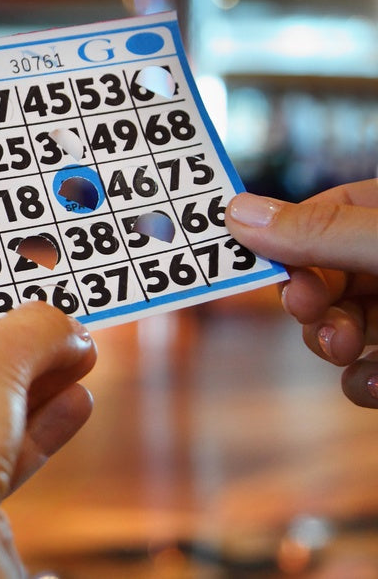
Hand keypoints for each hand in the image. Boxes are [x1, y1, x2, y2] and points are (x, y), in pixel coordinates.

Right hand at [226, 179, 377, 407]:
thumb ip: (324, 232)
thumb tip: (235, 213)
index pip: (323, 214)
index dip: (287, 242)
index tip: (269, 268)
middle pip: (323, 277)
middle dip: (309, 302)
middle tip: (312, 312)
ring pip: (340, 328)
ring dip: (331, 345)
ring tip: (348, 353)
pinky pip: (367, 374)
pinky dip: (364, 385)